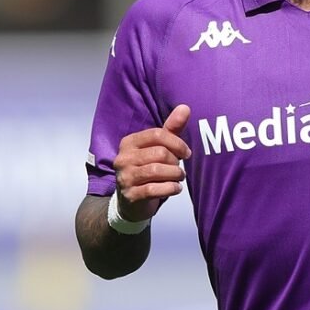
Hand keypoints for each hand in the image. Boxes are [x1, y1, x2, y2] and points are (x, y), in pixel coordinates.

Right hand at [113, 105, 191, 221]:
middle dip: (176, 161)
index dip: (177, 142)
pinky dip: (171, 188)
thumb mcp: (159, 147)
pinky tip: (175, 188)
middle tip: (179, 168)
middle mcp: (123, 158)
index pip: (157, 134)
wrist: (131, 202)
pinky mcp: (130, 195)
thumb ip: (171, 128)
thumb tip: (185, 107)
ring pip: (158, 170)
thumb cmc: (148, 169)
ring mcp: (125, 177)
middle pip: (160, 153)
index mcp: (129, 142)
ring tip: (178, 177)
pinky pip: (155, 189)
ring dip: (175, 175)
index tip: (186, 152)